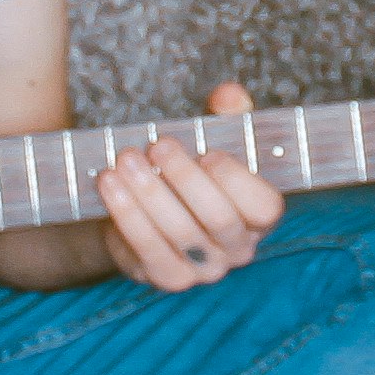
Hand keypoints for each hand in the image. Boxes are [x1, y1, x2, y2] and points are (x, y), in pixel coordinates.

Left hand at [96, 82, 281, 290]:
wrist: (151, 212)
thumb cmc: (193, 171)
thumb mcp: (214, 138)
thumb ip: (228, 115)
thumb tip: (228, 96)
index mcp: (259, 217)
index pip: (264, 206)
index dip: (237, 180)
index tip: (208, 152)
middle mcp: (238, 249)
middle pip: (218, 218)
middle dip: (185, 178)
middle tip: (158, 145)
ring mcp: (204, 269)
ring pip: (179, 234)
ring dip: (149, 194)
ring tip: (126, 159)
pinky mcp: (166, 277)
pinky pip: (146, 250)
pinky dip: (126, 215)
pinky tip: (110, 184)